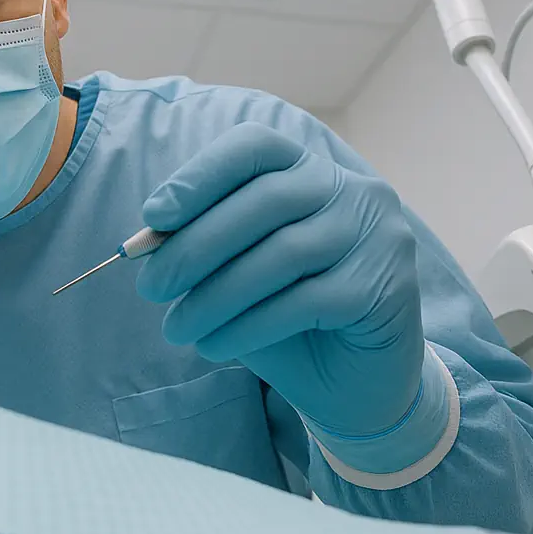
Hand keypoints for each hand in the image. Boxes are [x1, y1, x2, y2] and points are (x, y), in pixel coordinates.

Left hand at [137, 122, 424, 440]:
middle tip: (150, 287)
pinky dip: (247, 325)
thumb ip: (205, 247)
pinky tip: (214, 345)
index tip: (154, 217)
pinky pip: (303, 302)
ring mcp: (377, 237)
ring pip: (282, 254)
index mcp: (313, 171)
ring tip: (176, 328)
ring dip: (215, 295)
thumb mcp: (238, 272)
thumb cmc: (287, 317)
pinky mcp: (384, 289)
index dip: (200, 176)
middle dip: (196, 245)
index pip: (255, 148)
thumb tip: (148, 243)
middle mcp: (354, 193)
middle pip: (265, 200)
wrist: (355, 385)